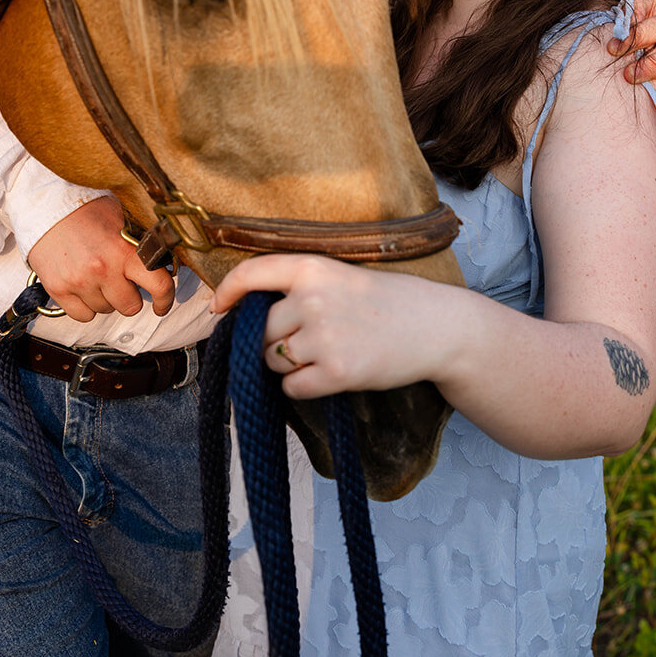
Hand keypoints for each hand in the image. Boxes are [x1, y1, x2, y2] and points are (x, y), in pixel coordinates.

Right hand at [27, 195, 175, 321]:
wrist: (46, 207)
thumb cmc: (87, 211)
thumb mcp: (123, 219)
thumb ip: (142, 243)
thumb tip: (164, 263)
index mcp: (125, 250)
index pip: (159, 285)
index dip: (165, 299)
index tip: (162, 305)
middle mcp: (103, 269)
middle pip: (130, 306)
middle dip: (130, 296)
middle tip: (122, 281)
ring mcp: (80, 282)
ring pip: (105, 310)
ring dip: (105, 298)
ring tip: (97, 276)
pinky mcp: (59, 290)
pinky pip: (83, 316)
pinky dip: (85, 306)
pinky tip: (83, 287)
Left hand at [211, 254, 461, 399]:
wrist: (437, 327)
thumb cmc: (387, 303)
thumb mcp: (342, 278)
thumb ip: (299, 290)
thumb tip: (244, 319)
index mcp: (313, 268)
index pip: (252, 273)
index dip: (227, 292)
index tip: (218, 309)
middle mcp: (313, 299)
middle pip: (259, 332)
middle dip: (271, 343)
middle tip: (307, 342)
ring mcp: (325, 337)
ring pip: (272, 362)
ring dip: (289, 366)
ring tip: (327, 354)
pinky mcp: (338, 372)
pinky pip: (293, 388)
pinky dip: (304, 387)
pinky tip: (332, 374)